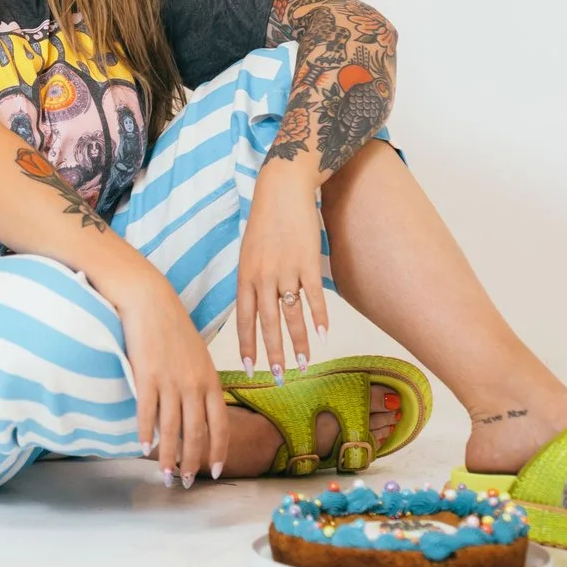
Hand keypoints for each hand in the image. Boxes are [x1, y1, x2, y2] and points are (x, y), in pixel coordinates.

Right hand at [101, 268, 231, 487]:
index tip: (215, 471)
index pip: (219, 424)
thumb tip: (195, 412)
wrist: (150, 300)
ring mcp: (171, 382)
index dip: (217, 451)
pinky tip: (143, 448)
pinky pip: (147, 413)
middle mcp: (194, 385)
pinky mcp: (147, 376)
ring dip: (170, 457)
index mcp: (210, 380)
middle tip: (187, 483)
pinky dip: (145, 433)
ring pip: (172, 430)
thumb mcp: (197, 356)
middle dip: (193, 462)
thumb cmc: (172, 326)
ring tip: (167, 476)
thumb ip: (199, 384)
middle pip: (196, 433)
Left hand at [234, 173, 330, 378]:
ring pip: (291, 315)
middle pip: (267, 323)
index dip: (247, 345)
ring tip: (303, 364)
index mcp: (245, 276)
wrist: (282, 188)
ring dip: (297, 342)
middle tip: (277, 378)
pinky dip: (319, 318)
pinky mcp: (308, 261)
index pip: (244, 319)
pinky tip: (323, 336)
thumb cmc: (265, 222)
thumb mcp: (249, 252)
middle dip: (271, 354)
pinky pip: (314, 297)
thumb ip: (252, 280)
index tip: (249, 368)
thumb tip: (256, 307)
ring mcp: (286, 270)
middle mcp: (263, 276)